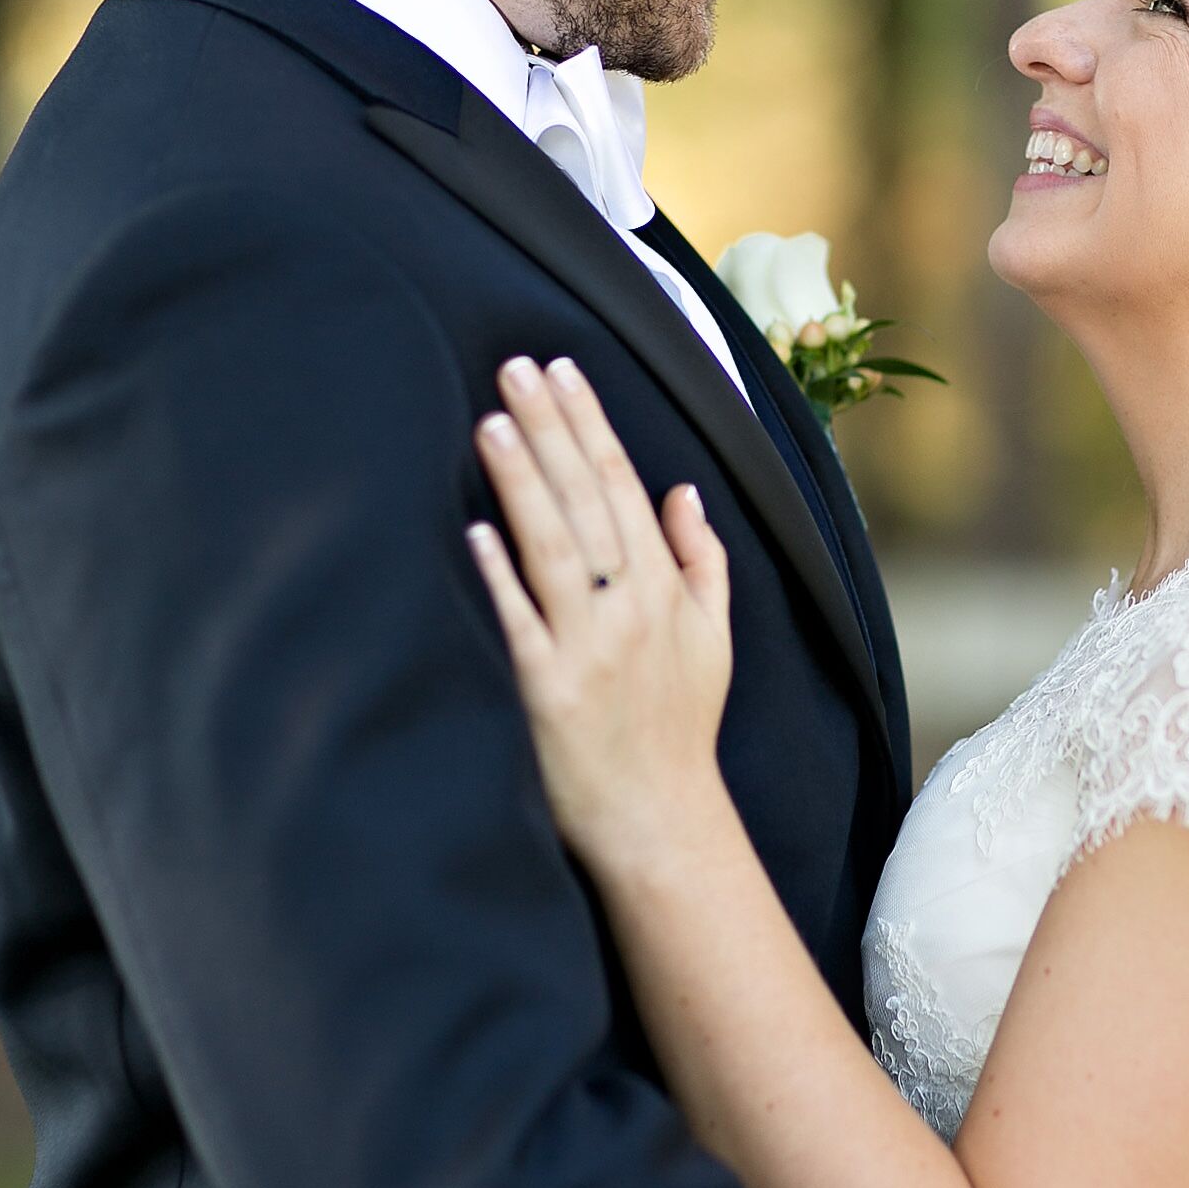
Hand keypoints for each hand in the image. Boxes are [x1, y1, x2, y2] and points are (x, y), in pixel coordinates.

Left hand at [469, 356, 733, 870]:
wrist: (661, 820)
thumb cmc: (679, 729)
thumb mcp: (713, 639)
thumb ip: (702, 560)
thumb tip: (682, 492)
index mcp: (665, 589)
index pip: (622, 486)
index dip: (591, 424)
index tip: (563, 371)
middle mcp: (630, 609)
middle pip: (586, 501)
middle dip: (551, 428)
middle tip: (515, 367)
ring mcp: (589, 648)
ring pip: (554, 547)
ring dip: (524, 480)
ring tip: (492, 421)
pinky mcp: (548, 691)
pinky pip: (521, 621)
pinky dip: (500, 574)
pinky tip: (474, 527)